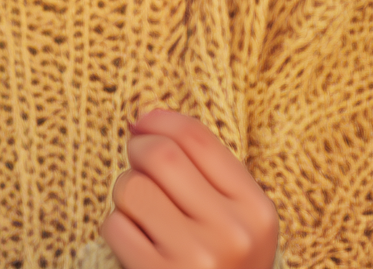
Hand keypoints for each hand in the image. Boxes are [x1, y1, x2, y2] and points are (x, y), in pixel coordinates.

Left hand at [99, 109, 278, 268]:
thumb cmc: (222, 267)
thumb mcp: (234, 221)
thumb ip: (201, 170)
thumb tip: (141, 118)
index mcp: (256, 210)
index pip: (196, 137)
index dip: (159, 120)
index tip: (141, 122)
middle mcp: (232, 233)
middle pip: (160, 154)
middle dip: (136, 149)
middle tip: (133, 160)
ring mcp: (196, 259)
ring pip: (132, 187)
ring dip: (125, 194)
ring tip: (141, 214)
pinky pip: (115, 226)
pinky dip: (116, 229)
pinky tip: (135, 245)